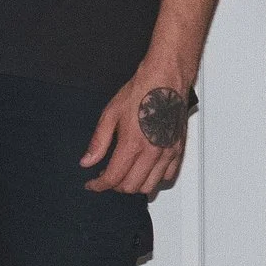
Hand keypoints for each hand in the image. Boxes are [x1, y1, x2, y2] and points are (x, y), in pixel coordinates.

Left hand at [81, 65, 193, 195]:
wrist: (166, 78)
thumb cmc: (141, 91)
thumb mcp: (111, 114)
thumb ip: (98, 142)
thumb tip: (87, 161)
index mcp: (133, 144)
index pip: (113, 178)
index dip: (99, 185)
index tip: (92, 184)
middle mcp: (152, 152)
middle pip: (131, 186)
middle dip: (115, 186)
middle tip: (106, 176)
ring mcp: (168, 152)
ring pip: (150, 186)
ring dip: (135, 185)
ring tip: (126, 174)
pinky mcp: (178, 149)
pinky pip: (168, 176)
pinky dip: (155, 179)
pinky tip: (146, 169)